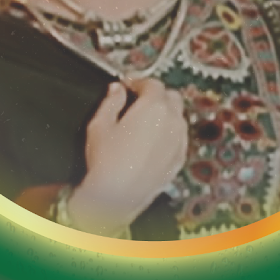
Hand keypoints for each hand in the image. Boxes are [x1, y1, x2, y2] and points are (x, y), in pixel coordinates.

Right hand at [67, 78, 187, 235]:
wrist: (117, 198)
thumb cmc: (107, 163)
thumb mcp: (100, 124)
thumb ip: (111, 101)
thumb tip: (117, 90)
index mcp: (153, 107)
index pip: (152, 83)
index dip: (138, 82)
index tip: (128, 85)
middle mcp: (172, 121)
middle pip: (171, 96)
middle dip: (156, 95)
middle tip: (139, 100)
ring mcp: (178, 141)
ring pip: (178, 117)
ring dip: (165, 114)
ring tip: (146, 122)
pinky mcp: (179, 159)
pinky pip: (179, 138)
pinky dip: (169, 134)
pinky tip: (154, 142)